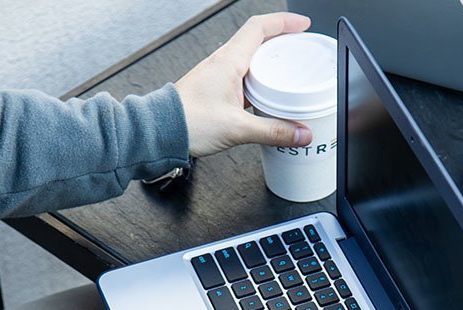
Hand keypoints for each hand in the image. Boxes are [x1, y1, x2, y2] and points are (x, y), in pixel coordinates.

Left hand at [174, 13, 314, 156]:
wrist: (159, 132)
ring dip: (271, 65)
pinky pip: (243, 79)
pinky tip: (266, 100)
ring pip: (251, 61)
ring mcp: (218, 75)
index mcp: (228, 60)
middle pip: (258, 41)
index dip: (284, 22)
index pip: (260, 27)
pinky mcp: (215, 90)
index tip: (303, 25)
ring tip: (288, 77)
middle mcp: (222, 63)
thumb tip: (300, 134)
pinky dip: (259, 84)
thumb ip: (273, 131)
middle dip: (283, 44)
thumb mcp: (237, 128)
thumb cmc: (187, 122)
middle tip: (301, 52)